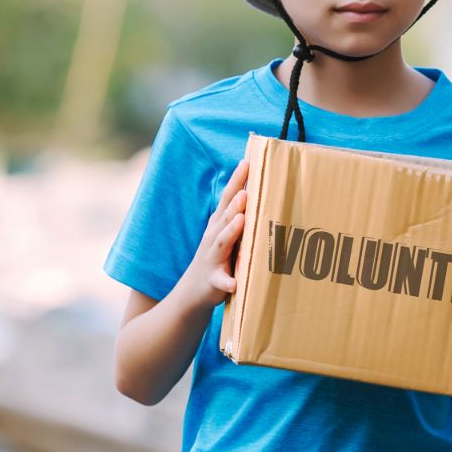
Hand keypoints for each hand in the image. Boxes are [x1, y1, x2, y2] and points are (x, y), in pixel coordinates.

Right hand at [176, 160, 247, 309]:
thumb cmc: (217, 256)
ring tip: (241, 221)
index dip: (236, 181)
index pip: (228, 198)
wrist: (193, 290)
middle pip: (225, 216)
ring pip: (221, 242)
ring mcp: (212, 258)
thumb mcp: (225, 232)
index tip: (247, 162)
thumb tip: (258, 190)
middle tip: (246, 192)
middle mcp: (213, 237)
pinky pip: (221, 281)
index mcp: (219, 224)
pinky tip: (235, 283)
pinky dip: (228, 281)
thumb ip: (239, 214)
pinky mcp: (214, 280)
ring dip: (230, 231)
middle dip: (235, 204)